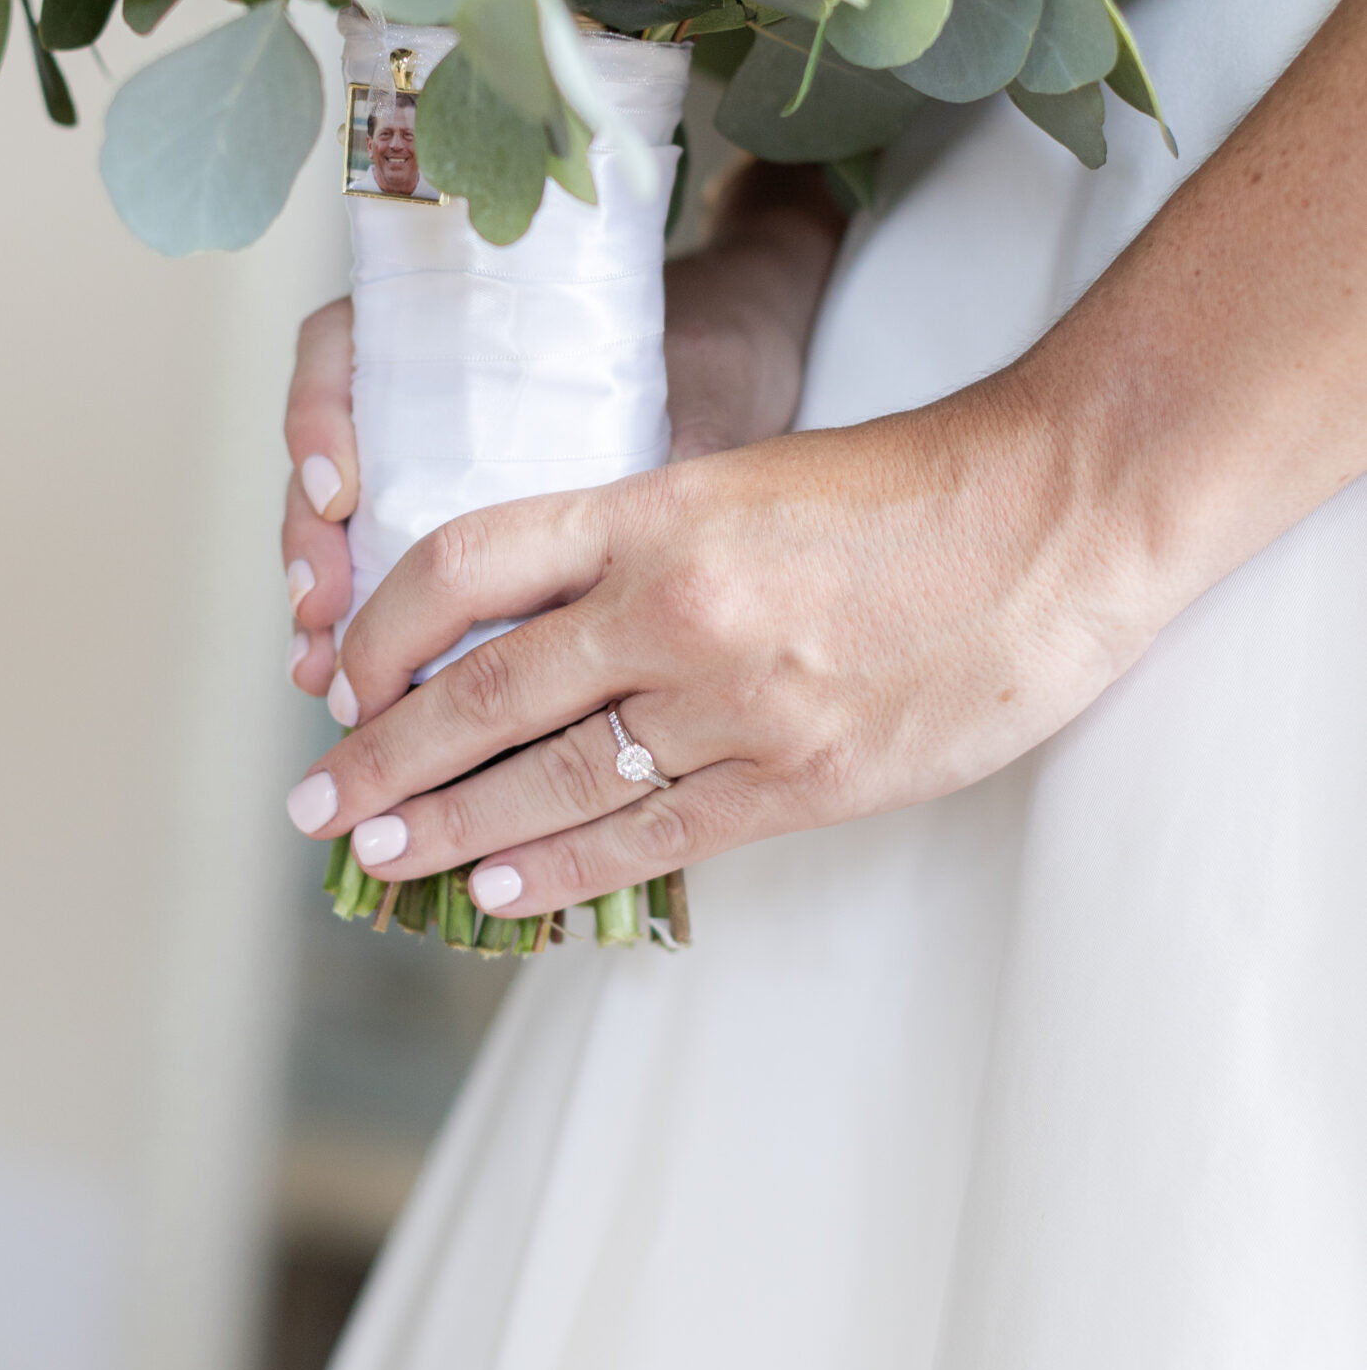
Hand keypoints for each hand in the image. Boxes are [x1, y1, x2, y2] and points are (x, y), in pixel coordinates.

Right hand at [279, 165, 843, 696]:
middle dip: (310, 544)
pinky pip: (393, 577)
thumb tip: (666, 520)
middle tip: (320, 612)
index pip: (343, 351)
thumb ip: (676, 444)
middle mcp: (422, 395)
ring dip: (327, 603)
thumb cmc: (705, 356)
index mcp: (455, 330)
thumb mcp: (691, 386)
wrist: (735, 369)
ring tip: (322, 672)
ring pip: (343, 531)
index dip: (318, 419)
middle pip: (326, 459)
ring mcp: (428, 464)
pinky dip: (379, 632)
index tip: (338, 488)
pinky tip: (374, 693)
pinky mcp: (455, 525)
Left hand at [284, 377, 1156, 917]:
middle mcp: (676, 606)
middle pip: (485, 690)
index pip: (465, 564)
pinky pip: (654, 838)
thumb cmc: (904, 489)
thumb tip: (532, 633)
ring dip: (452, 827)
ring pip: (555, 780)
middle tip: (317, 800)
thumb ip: (638, 547)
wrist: (1052, 521)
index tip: (345, 675)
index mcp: (655, 511)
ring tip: (379, 858)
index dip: (383, 627)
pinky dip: (566, 868)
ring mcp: (737, 702)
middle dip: (387, 754)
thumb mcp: (741, 479)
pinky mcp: (801, 779)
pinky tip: (500, 891)